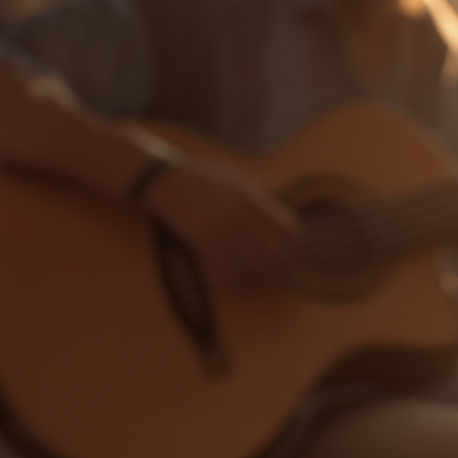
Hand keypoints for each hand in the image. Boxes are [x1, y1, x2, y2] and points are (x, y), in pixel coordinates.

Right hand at [139, 155, 302, 286]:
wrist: (163, 180)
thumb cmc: (202, 179)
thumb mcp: (236, 181)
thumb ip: (259, 201)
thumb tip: (282, 225)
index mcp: (251, 198)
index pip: (288, 230)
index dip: (294, 247)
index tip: (293, 253)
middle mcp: (238, 216)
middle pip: (273, 253)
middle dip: (280, 267)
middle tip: (279, 273)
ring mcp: (219, 232)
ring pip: (251, 267)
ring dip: (256, 276)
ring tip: (257, 277)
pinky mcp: (200, 245)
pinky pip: (225, 271)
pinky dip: (233, 278)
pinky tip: (234, 277)